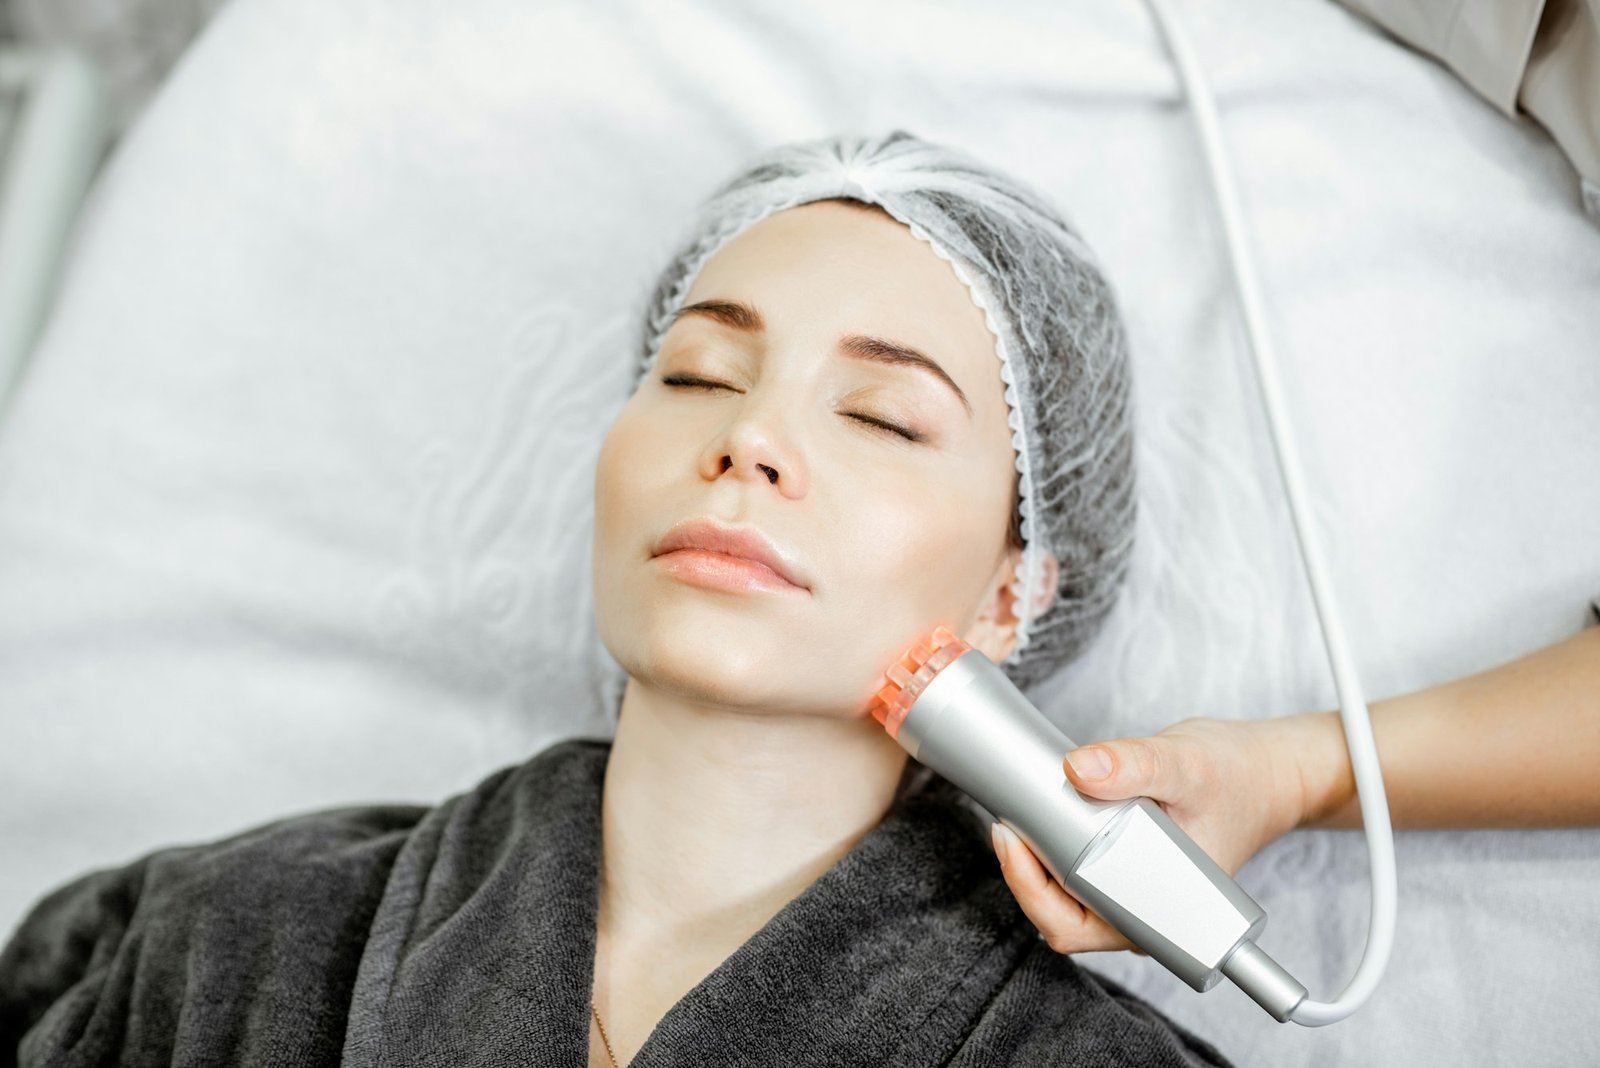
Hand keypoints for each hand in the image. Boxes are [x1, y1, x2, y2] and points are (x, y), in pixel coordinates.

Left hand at [990, 712, 1348, 954]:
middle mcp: (1143, 917)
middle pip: (1058, 915)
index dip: (1031, 889)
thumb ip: (1135, 764)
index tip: (1013, 837)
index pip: (1072, 927)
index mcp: (1159, 917)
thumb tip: (1080, 769)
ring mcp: (1134, 897)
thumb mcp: (1186, 764)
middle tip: (1012, 817)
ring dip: (1037, 857)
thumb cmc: (1239, 779)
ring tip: (1024, 812)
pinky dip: (1053, 847)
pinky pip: (1076, 874)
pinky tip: (1043, 814)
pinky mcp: (1127, 872)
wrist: (1269, 774)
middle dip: (1026, 868)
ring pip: (1063, 896)